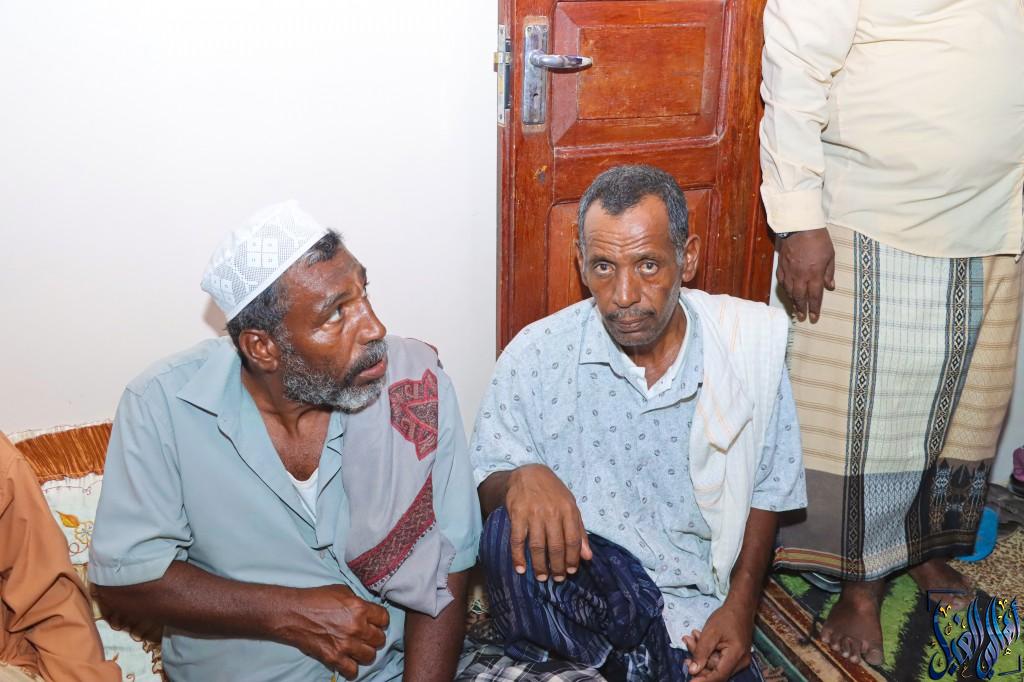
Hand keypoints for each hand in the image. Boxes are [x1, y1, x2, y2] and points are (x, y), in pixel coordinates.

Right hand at [277, 584, 389, 679]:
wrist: (293, 613)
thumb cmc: (315, 599)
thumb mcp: (341, 591)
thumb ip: (358, 602)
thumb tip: (367, 610)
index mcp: (360, 608)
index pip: (384, 619)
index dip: (380, 620)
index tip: (374, 622)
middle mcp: (356, 627)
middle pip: (380, 639)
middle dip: (374, 637)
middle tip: (365, 636)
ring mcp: (346, 644)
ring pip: (370, 656)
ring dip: (365, 653)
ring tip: (357, 648)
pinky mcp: (334, 658)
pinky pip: (353, 671)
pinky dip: (351, 668)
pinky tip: (347, 661)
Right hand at [506, 464, 591, 581]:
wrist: (528, 474)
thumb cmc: (553, 493)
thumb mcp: (570, 506)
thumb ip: (579, 530)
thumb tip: (587, 557)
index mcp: (568, 510)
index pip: (573, 540)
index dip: (572, 558)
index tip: (570, 572)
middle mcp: (552, 513)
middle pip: (556, 546)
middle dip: (557, 566)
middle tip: (557, 579)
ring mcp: (533, 514)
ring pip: (538, 546)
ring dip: (540, 566)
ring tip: (542, 577)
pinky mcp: (517, 515)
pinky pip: (517, 540)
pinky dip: (518, 557)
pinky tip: (521, 569)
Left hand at [681, 601, 753, 681]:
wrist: (740, 607)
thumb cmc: (727, 617)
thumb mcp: (710, 632)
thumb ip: (701, 652)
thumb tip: (693, 671)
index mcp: (736, 655)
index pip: (718, 675)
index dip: (703, 680)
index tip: (690, 681)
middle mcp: (741, 662)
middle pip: (715, 670)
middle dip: (698, 659)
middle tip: (688, 642)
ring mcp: (739, 660)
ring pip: (715, 665)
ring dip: (701, 654)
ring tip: (692, 637)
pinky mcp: (735, 657)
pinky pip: (718, 660)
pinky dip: (707, 652)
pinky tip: (699, 639)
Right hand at [777, 228, 834, 321]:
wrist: (800, 227)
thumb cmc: (818, 239)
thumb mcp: (830, 255)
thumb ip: (829, 273)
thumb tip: (830, 287)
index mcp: (815, 274)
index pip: (814, 296)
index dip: (814, 308)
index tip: (814, 318)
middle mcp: (801, 276)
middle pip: (800, 297)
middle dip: (802, 309)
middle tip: (802, 317)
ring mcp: (789, 271)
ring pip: (790, 291)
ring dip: (793, 301)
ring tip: (795, 308)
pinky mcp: (782, 266)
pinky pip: (782, 282)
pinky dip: (785, 289)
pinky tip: (787, 292)